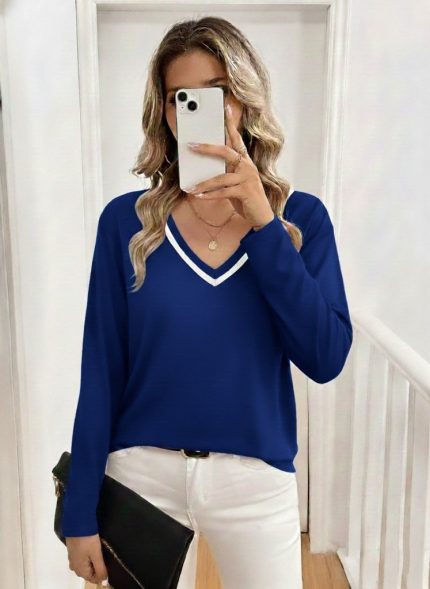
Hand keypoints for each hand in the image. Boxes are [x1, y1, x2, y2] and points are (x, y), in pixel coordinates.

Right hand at [66, 534, 108, 585]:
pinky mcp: (72, 550)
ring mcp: (72, 558)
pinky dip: (88, 557)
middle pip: (88, 573)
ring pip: (85, 565)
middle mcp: (74, 566)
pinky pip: (81, 558)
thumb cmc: (88, 540)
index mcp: (79, 570)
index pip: (92, 579)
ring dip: (92, 562)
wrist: (77, 523)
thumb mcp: (96, 555)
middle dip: (97, 568)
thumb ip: (101, 570)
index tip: (108, 565)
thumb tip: (104, 583)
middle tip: (104, 558)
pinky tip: (92, 549)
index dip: (101, 575)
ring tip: (100, 553)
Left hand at [186, 104, 274, 229]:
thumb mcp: (236, 181)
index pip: (237, 138)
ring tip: (191, 187)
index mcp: (245, 160)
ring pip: (220, 177)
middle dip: (207, 148)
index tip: (225, 107)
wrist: (262, 215)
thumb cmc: (246, 197)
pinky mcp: (245, 191)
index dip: (230, 123)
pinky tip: (199, 196)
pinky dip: (209, 195)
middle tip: (191, 145)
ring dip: (203, 183)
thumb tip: (204, 169)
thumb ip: (224, 172)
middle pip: (225, 151)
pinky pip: (223, 192)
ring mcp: (247, 178)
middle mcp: (247, 166)